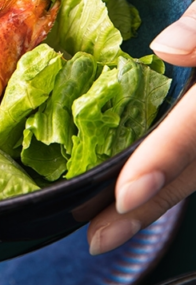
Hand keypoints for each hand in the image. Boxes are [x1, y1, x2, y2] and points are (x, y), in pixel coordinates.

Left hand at [88, 0, 195, 254]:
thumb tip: (168, 48)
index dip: (164, 159)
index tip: (126, 195)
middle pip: (195, 168)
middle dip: (149, 204)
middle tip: (98, 236)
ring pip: (194, 171)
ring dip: (153, 200)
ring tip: (106, 228)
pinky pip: (192, 157)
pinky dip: (163, 175)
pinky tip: (131, 191)